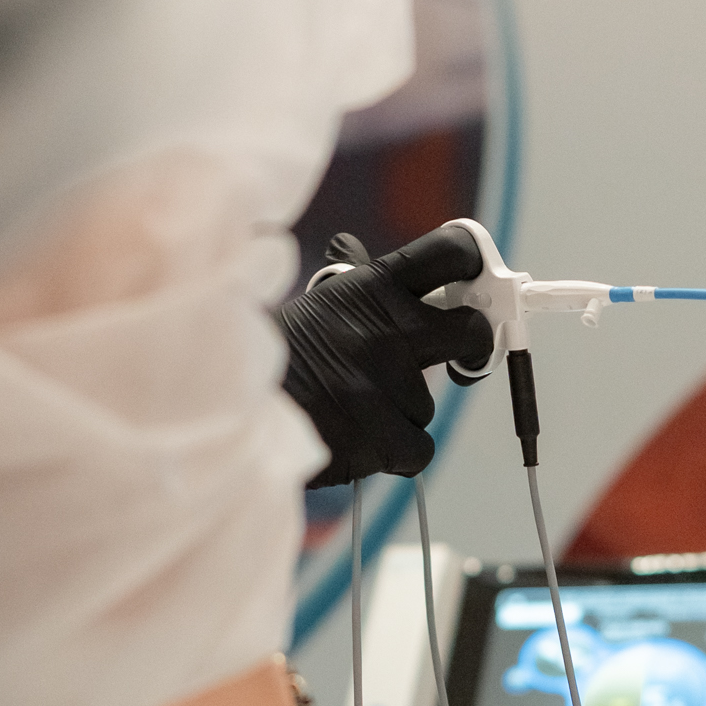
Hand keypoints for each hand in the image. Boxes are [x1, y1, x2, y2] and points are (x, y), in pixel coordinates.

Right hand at [280, 225, 493, 486]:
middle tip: (456, 356)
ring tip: (354, 407)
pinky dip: (393, 452)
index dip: (472, 263)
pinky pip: (417, 449)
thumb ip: (369, 291)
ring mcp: (381, 383)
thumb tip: (380, 258)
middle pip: (471, 330)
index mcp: (372, 286)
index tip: (475, 282)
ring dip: (401, 412)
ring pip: (429, 404)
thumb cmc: (285, 354)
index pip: (449, 253)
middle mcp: (383, 328)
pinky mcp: (376, 435)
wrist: (230, 403)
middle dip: (471, 345)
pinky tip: (359, 438)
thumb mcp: (323, 304)